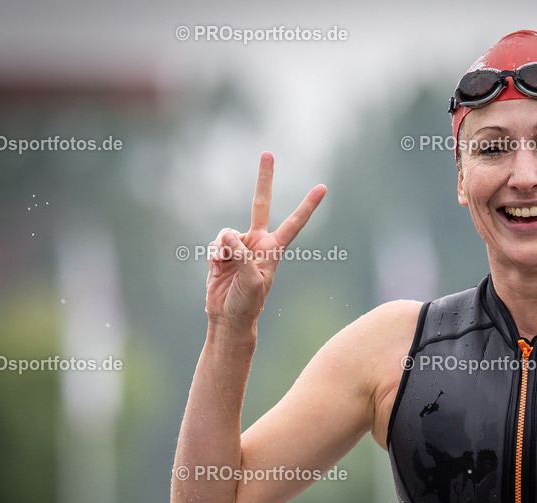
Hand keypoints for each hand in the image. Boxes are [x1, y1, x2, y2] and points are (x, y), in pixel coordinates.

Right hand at [206, 152, 326, 327]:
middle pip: (260, 203)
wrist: (228, 316)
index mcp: (273, 249)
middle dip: (264, 179)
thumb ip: (242, 256)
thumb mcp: (251, 282)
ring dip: (222, 249)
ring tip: (224, 269)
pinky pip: (216, 243)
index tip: (323, 188)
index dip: (307, 205)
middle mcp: (258, 242)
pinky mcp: (223, 251)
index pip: (294, 222)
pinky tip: (216, 270)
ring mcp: (240, 245)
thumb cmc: (248, 303)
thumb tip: (228, 235)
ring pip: (226, 232)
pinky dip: (213, 256)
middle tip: (268, 153)